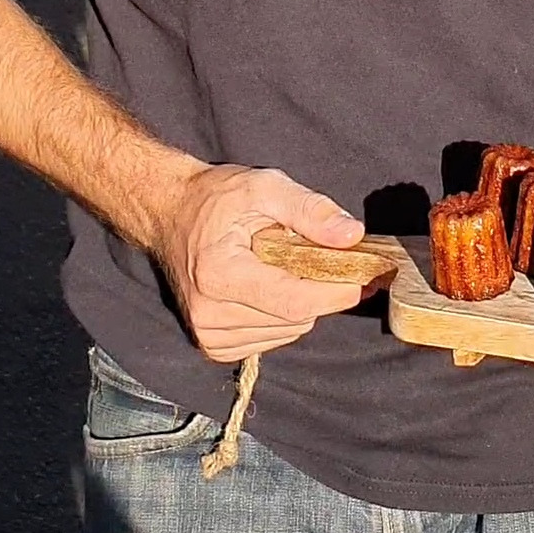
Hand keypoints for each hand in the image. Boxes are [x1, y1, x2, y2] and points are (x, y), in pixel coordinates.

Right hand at [152, 164, 366, 363]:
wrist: (170, 214)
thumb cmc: (216, 198)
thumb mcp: (265, 186)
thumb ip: (310, 210)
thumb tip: (352, 236)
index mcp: (219, 274)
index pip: (293, 301)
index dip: (335, 293)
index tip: (363, 277)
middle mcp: (210, 314)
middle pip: (295, 318)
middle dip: (321, 290)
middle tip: (324, 257)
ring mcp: (209, 335)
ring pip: (289, 332)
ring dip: (302, 303)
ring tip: (284, 266)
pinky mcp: (214, 346)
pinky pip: (272, 338)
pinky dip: (283, 315)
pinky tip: (269, 286)